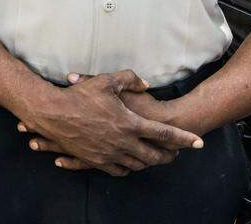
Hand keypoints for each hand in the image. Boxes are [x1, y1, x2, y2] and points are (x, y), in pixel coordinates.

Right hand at [15, 70, 202, 176]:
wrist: (52, 113)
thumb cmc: (79, 95)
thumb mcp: (106, 80)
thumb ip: (130, 79)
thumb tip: (146, 84)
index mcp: (129, 124)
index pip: (164, 135)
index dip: (184, 139)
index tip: (198, 142)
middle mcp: (123, 143)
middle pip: (154, 156)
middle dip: (168, 156)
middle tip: (176, 154)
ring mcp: (109, 154)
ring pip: (138, 165)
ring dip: (149, 162)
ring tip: (155, 157)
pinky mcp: (96, 161)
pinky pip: (119, 171)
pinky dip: (129, 168)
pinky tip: (131, 163)